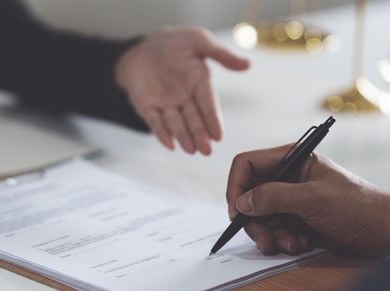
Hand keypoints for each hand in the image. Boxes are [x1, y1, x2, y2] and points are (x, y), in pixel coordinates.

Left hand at [115, 27, 249, 154]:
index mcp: (199, 84)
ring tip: (191, 150)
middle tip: (207, 151)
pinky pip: (154, 122)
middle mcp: (185, 98)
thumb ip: (220, 54)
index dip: (213, 120)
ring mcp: (166, 105)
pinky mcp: (147, 108)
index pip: (208, 104)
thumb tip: (247, 65)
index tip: (218, 136)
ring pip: (176, 124)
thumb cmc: (174, 42)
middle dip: (200, 135)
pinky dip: (161, 133)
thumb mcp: (198, 40)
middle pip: (194, 119)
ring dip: (183, 137)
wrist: (142, 46)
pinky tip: (169, 144)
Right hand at [226, 145, 389, 256]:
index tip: (237, 213)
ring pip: (259, 217)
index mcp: (291, 160)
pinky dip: (282, 241)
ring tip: (292, 244)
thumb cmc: (359, 207)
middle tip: (264, 240)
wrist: (387, 232)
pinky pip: (273, 230)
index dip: (237, 187)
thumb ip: (274, 197)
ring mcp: (290, 200)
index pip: (247, 165)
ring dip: (270, 234)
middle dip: (254, 221)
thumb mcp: (313, 199)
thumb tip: (242, 202)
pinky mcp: (295, 219)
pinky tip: (301, 244)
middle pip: (248, 195)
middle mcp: (286, 178)